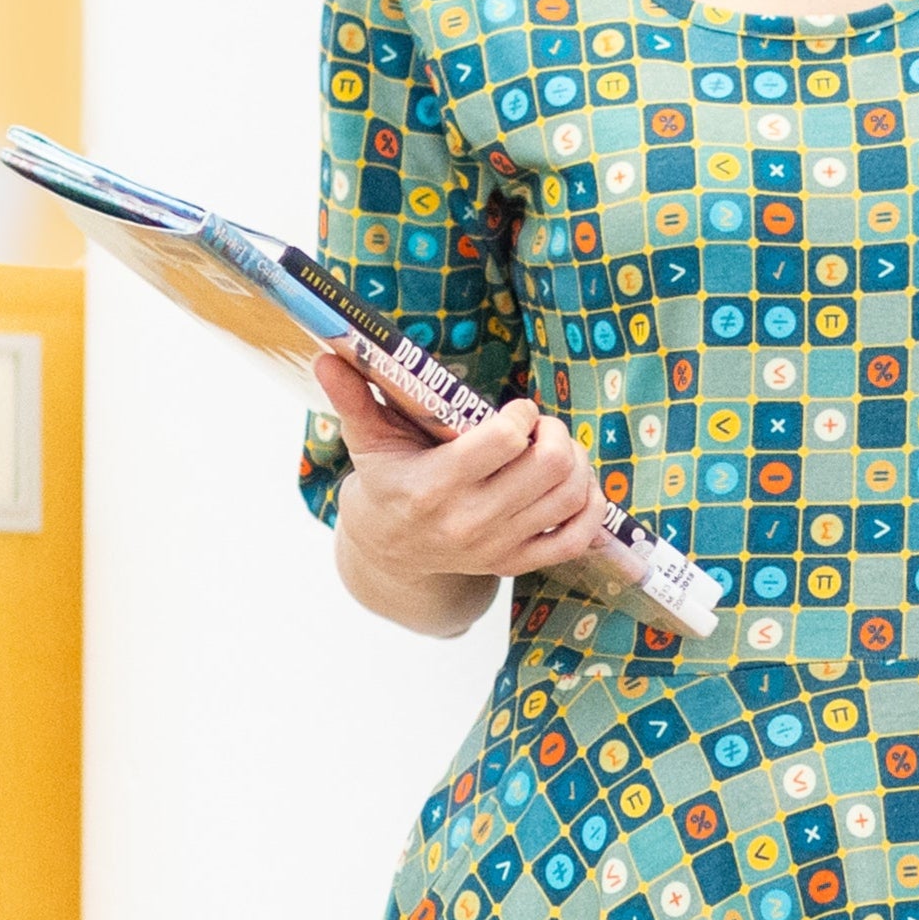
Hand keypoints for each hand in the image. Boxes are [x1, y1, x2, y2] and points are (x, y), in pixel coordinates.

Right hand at [317, 346, 607, 634]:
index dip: (521, 416)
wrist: (388, 552)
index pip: (501, 442)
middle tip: (543, 426)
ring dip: (576, 463)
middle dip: (555, 434)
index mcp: (432, 487)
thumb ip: (353, 399)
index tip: (517, 409)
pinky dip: (590, 508)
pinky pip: (574, 538)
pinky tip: (578, 484)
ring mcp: (495, 547)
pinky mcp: (514, 562)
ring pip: (568, 498)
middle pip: (547, 468)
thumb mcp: (366, 442)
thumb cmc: (384, 484)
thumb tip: (327, 357)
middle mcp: (468, 521)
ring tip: (557, 448)